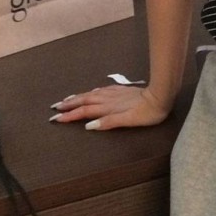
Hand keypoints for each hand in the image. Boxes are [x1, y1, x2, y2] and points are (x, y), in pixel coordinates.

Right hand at [49, 82, 173, 132]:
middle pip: (84, 101)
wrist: (160, 96)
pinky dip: (91, 92)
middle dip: (68, 105)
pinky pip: (100, 90)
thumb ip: (108, 122)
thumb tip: (88, 125)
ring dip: (77, 98)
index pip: (84, 112)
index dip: (69, 115)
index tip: (56, 118)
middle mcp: (107, 99)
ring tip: (66, 99)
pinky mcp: (120, 90)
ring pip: (90, 95)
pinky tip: (90, 92)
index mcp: (107, 108)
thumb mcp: (128, 120)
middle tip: (54, 107)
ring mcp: (113, 93)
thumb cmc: (147, 113)